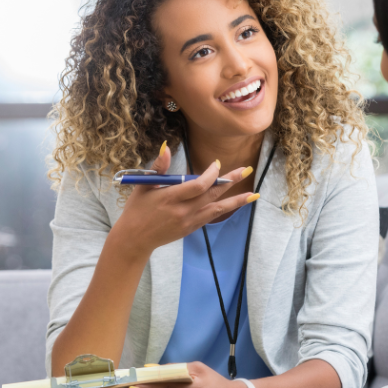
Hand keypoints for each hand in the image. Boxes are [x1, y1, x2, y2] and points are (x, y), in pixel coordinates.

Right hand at [112, 143, 255, 255]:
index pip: (198, 184)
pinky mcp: (190, 228)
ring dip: (236, 200)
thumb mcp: (144, 185)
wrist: (134, 239)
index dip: (211, 174)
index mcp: (170, 197)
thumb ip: (158, 167)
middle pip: (212, 194)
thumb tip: (167, 147)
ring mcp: (188, 221)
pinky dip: (224, 210)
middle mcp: (182, 211)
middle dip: (230, 181)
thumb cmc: (136, 209)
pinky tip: (235, 204)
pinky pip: (211, 217)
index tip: (217, 164)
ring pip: (217, 209)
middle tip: (247, 169)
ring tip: (253, 195)